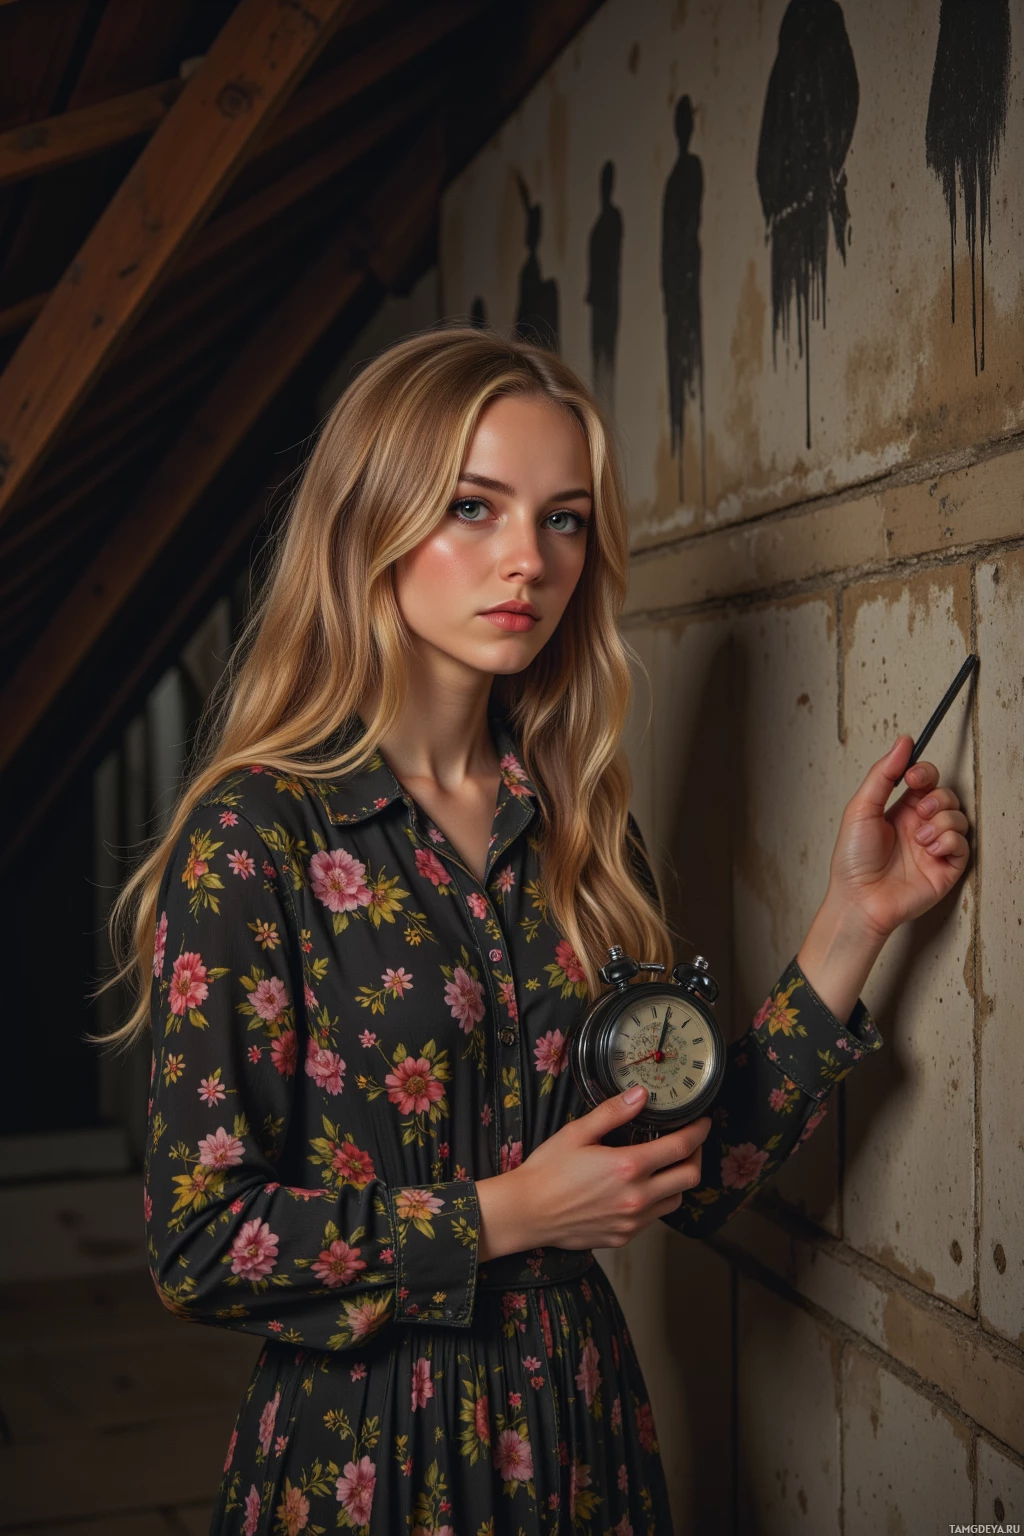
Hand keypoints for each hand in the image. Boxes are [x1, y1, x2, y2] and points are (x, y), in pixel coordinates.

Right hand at [495, 1087, 710, 1253]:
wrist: (526, 1213)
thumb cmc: (547, 1171)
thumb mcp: (577, 1132)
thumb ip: (613, 1112)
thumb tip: (641, 1095)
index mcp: (628, 1166)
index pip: (680, 1148)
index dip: (698, 1132)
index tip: (703, 1122)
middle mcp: (637, 1197)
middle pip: (689, 1177)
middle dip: (696, 1156)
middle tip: (690, 1142)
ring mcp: (632, 1221)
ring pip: (675, 1200)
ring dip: (678, 1181)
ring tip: (667, 1165)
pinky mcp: (624, 1236)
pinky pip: (654, 1218)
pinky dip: (657, 1200)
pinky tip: (642, 1187)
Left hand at [826, 733, 969, 941]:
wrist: (859, 899)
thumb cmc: (853, 859)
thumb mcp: (861, 808)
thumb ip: (883, 774)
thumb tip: (903, 742)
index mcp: (900, 809)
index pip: (925, 779)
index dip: (925, 772)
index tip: (914, 776)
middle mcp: (919, 825)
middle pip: (946, 795)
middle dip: (937, 798)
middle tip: (920, 811)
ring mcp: (934, 846)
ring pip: (958, 817)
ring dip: (941, 822)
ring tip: (920, 838)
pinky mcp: (946, 867)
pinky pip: (963, 843)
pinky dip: (949, 841)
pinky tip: (930, 850)